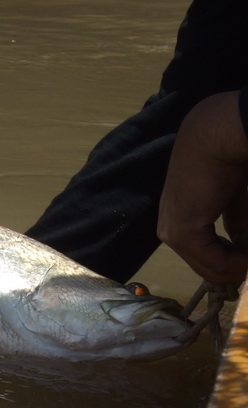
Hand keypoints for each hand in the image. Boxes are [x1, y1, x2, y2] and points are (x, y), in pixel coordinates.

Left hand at [157, 91, 247, 284]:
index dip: (230, 262)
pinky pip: (211, 262)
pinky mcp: (183, 232)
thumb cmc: (226, 159)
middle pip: (204, 264)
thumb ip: (236, 221)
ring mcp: (172, 232)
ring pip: (208, 267)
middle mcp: (169, 228)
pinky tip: (247, 261)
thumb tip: (243, 245)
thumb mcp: (233, 198)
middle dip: (233, 270)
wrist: (218, 137)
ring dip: (236, 269)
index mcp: (178, 218)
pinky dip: (234, 265)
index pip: (202, 253)